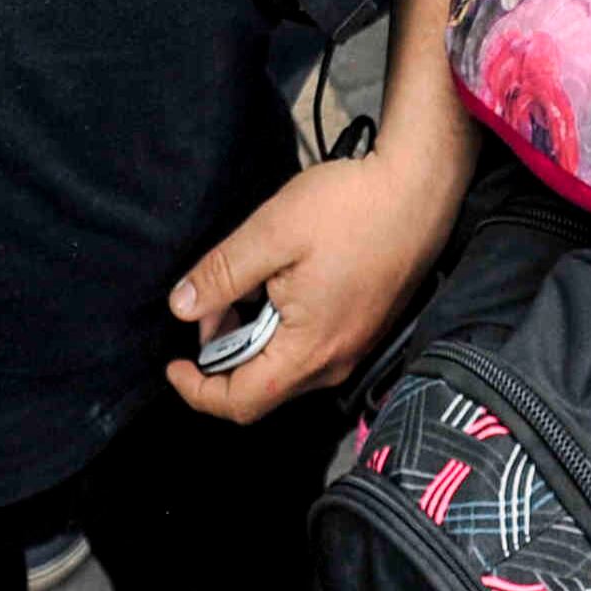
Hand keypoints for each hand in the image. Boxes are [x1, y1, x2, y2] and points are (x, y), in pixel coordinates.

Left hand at [163, 148, 464, 423]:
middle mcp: (335, 363)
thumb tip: (181, 309)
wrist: (419, 188)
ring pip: (285, 367)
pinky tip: (274, 283)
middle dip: (223, 356)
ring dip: (251, 338)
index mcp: (309, 351)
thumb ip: (223, 275)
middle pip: (262, 388)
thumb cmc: (350, 208)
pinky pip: (310, 348)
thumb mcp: (272, 233)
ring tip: (240, 285)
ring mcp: (354, 347)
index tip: (171, 362)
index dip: (198, 391)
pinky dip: (278, 329)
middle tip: (208, 303)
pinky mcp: (365, 327)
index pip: (241, 403)